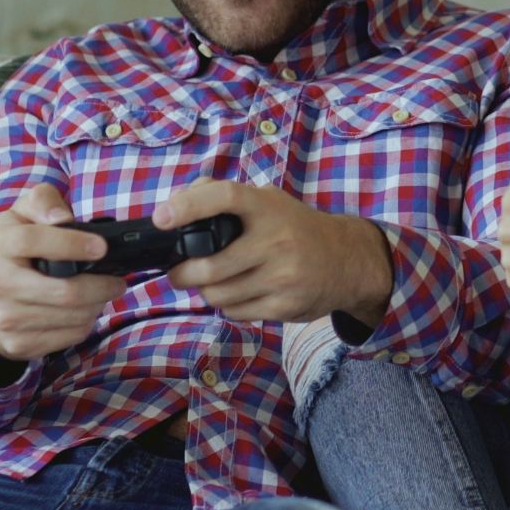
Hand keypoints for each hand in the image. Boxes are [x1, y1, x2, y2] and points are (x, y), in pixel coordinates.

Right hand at [0, 183, 127, 361]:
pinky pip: (70, 336)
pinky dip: (85, 323)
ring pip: (73, 316)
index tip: (101, 247)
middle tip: (117, 280)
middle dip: (101, 286)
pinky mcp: (18, 344)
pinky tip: (82, 311)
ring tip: (100, 293)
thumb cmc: (10, 253)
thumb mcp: (20, 216)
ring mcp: (6, 318)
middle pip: (65, 291)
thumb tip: (63, 218)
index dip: (72, 244)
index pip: (33, 241)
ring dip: (97, 304)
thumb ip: (42, 202)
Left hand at [155, 180, 392, 324]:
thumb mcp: (269, 202)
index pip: (224, 197)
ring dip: (205, 292)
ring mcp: (282, 277)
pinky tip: (241, 293)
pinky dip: (229, 306)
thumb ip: (225, 197)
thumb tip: (177, 202)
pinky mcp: (285, 306)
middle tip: (177, 273)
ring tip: (213, 283)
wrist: (348, 261)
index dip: (188, 206)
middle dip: (182, 274)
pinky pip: (237, 313)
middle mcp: (276, 240)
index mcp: (267, 207)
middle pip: (209, 267)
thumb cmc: (297, 228)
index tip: (161, 218)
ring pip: (218, 295)